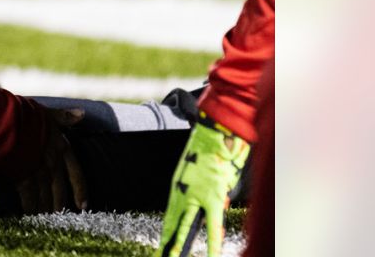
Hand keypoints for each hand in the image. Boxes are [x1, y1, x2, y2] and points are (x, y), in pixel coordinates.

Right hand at [14, 107, 87, 212]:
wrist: (7, 118)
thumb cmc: (26, 114)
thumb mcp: (48, 114)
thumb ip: (64, 117)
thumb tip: (83, 114)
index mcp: (61, 147)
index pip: (75, 173)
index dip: (80, 190)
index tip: (83, 205)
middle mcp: (52, 162)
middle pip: (59, 189)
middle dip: (59, 203)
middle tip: (60, 216)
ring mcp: (38, 170)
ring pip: (45, 195)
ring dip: (45, 208)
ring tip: (46, 219)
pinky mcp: (22, 175)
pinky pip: (29, 196)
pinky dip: (30, 206)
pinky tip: (29, 214)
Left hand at [156, 115, 250, 256]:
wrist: (215, 132)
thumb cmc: (212, 148)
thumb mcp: (200, 169)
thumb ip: (204, 188)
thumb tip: (217, 204)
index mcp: (179, 186)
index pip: (171, 214)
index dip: (168, 230)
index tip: (163, 243)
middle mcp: (182, 193)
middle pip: (174, 223)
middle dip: (168, 241)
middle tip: (160, 255)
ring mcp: (196, 196)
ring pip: (186, 227)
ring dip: (180, 245)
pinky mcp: (212, 198)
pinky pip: (212, 226)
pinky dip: (211, 243)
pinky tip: (209, 256)